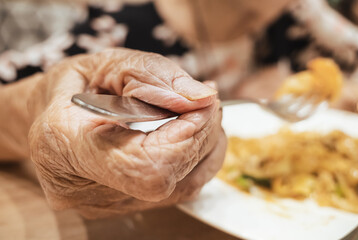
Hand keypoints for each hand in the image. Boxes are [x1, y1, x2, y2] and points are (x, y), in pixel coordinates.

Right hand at [28, 48, 225, 217]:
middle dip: (200, 132)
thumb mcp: (109, 64)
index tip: (201, 103)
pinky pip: (180, 189)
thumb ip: (155, 77)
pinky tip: (190, 134)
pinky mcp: (123, 206)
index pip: (147, 165)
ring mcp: (104, 204)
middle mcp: (82, 189)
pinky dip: (195, 158)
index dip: (187, 135)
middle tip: (202, 101)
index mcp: (65, 145)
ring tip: (195, 114)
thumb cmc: (75, 87)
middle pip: (170, 177)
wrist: (48, 115)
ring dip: (202, 145)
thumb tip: (203, 99)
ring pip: (183, 186)